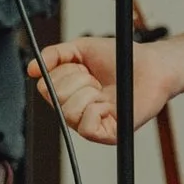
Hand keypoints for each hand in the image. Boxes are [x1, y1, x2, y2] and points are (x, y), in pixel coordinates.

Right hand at [30, 36, 173, 143]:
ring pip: (69, 113)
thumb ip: (55, 54)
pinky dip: (96, 110)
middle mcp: (76, 110)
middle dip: (78, 81)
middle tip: (97, 79)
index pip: (45, 87)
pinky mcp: (107, 134)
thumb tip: (31, 69)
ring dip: (88, 94)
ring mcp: (91, 123)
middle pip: (56, 99)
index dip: (64, 72)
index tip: (83, 67)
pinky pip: (87, 128)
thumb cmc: (121, 57)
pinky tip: (108, 103)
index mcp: (68, 92)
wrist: (152, 65)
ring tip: (104, 90)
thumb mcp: (82, 48)